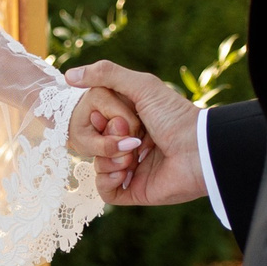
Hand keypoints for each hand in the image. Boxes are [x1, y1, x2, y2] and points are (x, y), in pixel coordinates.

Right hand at [63, 61, 204, 205]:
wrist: (198, 150)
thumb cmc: (174, 116)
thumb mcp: (142, 85)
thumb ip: (106, 74)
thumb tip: (68, 75)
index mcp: (130, 121)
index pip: (94, 122)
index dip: (97, 120)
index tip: (107, 116)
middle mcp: (129, 144)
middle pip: (93, 145)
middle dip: (104, 140)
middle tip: (128, 136)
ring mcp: (131, 169)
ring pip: (97, 167)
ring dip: (109, 159)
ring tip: (133, 156)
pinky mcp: (134, 191)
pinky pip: (105, 191)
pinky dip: (109, 180)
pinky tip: (126, 172)